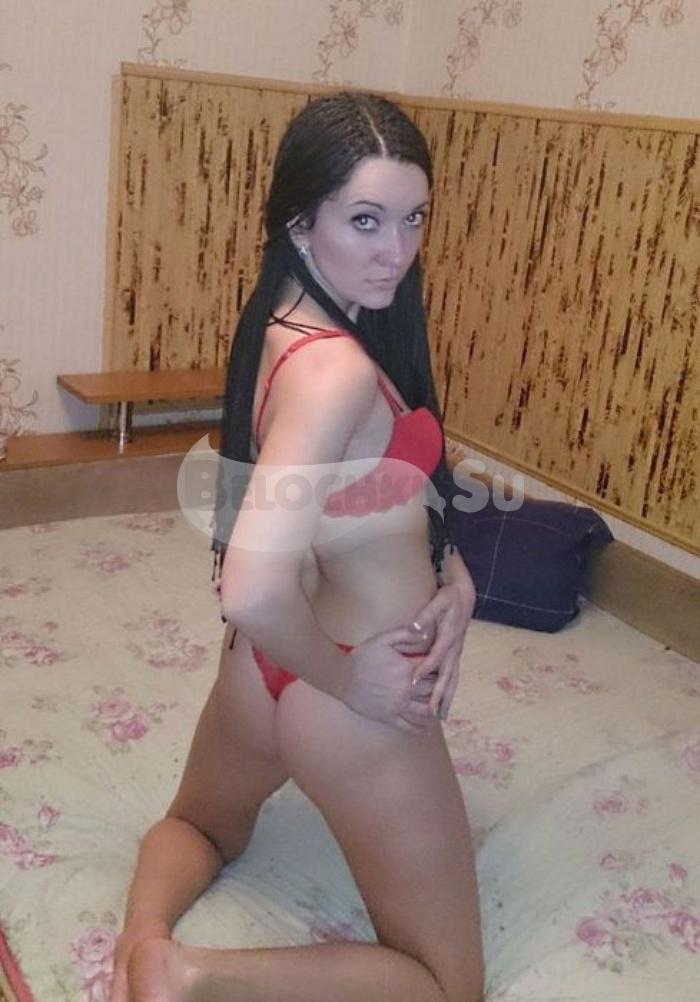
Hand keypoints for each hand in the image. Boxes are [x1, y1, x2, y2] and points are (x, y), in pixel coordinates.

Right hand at [341, 625, 436, 736]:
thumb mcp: (383, 638)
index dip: (440, 668)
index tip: (444, 667)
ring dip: (434, 709)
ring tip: (439, 708)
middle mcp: (407, 690)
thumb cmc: (362, 657)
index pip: (434, 670)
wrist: (342, 676)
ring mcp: (399, 706)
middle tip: (443, 688)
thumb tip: (426, 633)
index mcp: (408, 670)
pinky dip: (419, 730)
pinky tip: (426, 730)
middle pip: (433, 690)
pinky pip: (408, 727)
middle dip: (440, 688)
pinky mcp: (389, 717)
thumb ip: (406, 634)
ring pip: (425, 711)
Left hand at [409, 580, 475, 720]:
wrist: (465, 596)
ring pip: (453, 679)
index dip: (425, 669)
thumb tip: (415, 628)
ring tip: (441, 716)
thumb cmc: (449, 598)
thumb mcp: (438, 601)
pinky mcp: (455, 654)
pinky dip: (449, 691)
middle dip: (440, 694)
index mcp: (449, 636)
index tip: (412, 681)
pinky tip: (444, 702)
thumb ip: (426, 615)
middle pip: (448, 675)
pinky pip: (453, 676)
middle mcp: (455, 648)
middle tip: (431, 712)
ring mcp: (457, 653)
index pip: (436, 656)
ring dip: (447, 697)